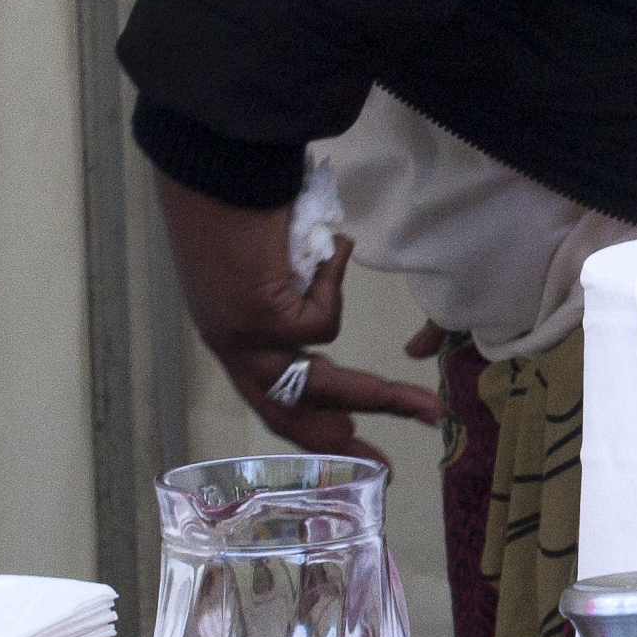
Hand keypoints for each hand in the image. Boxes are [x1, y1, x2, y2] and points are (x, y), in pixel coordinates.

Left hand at [152, 171, 441, 463]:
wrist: (209, 166)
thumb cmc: (236, 195)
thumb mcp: (267, 259)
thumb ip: (291, 285)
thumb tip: (336, 262)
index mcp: (234, 334)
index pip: (273, 397)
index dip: (310, 426)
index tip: (347, 440)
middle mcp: (232, 345)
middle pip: (292, 411)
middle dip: (344, 442)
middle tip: (385, 470)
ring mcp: (240, 338)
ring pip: (316, 385)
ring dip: (377, 397)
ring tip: (427, 408)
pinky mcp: (256, 320)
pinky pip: (321, 323)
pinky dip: (332, 281)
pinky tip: (328, 247)